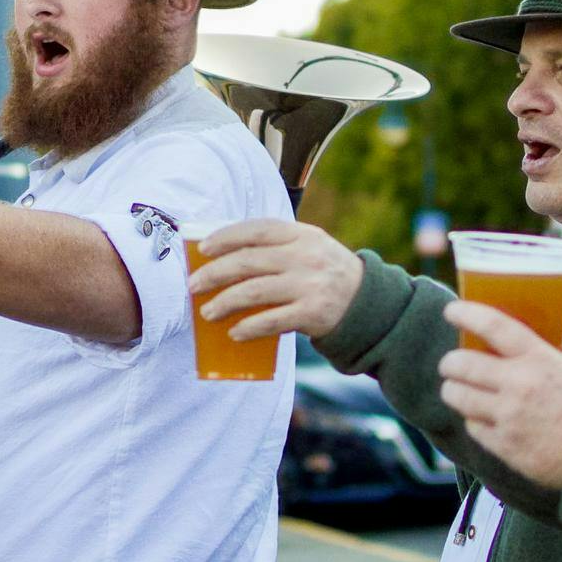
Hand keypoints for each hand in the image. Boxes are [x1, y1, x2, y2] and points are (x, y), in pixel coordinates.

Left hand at [187, 220, 363, 341]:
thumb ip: (276, 248)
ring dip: (225, 302)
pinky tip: (235, 332)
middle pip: (249, 261)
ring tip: (207, 312)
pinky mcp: (314, 313)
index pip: (257, 229)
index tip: (203, 248)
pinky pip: (273, 320)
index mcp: (301, 234)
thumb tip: (222, 259)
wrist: (368, 304)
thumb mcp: (309, 249)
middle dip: (214, 273)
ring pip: (255, 290)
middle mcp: (305, 256)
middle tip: (193, 285)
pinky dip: (250, 326)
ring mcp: (310, 284)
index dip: (226, 237)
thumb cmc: (324, 275)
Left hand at [437, 300, 561, 489]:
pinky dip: (472, 419)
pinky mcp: (504, 445)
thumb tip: (550, 333)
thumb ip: (561, 348)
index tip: (452, 311)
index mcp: (539, 359)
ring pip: (458, 396)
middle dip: (450, 362)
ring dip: (453, 390)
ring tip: (456, 389)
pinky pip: (472, 426)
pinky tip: (480, 417)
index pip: (493, 326)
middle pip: (462, 364)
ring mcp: (508, 416)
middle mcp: (519, 384)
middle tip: (450, 364)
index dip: (466, 314)